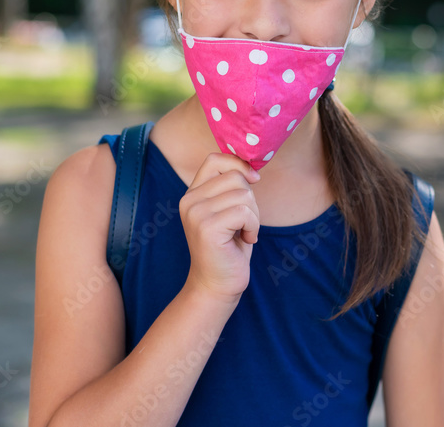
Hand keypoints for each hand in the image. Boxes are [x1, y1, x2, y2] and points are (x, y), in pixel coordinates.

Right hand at [178, 152, 260, 301]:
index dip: (238, 164)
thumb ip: (232, 188)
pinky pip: (244, 212)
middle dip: (251, 198)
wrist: (217, 285)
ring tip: (244, 233)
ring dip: (254, 216)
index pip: (215, 159)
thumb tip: (252, 168)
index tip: (253, 180)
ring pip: (243, 194)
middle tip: (246, 222)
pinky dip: (253, 227)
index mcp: (193, 193)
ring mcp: (196, 213)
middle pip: (235, 176)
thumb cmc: (229, 247)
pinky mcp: (206, 227)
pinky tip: (246, 240)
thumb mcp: (228, 211)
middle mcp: (189, 200)